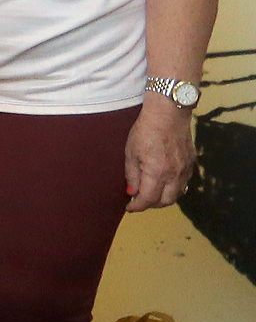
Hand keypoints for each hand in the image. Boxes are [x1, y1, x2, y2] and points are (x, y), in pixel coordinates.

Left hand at [127, 94, 195, 210]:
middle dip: (151, 205)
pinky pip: (184, 183)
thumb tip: (132, 192)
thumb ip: (132, 175)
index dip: (137, 206)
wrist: (168, 114)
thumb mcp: (131, 153)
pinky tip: (164, 183)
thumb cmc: (145, 131)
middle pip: (165, 202)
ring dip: (163, 198)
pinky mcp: (192, 163)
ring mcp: (186, 169)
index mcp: (157, 173)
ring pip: (177, 195)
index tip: (129, 207)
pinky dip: (173, 188)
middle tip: (139, 201)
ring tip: (151, 193)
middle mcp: (175, 175)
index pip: (148, 199)